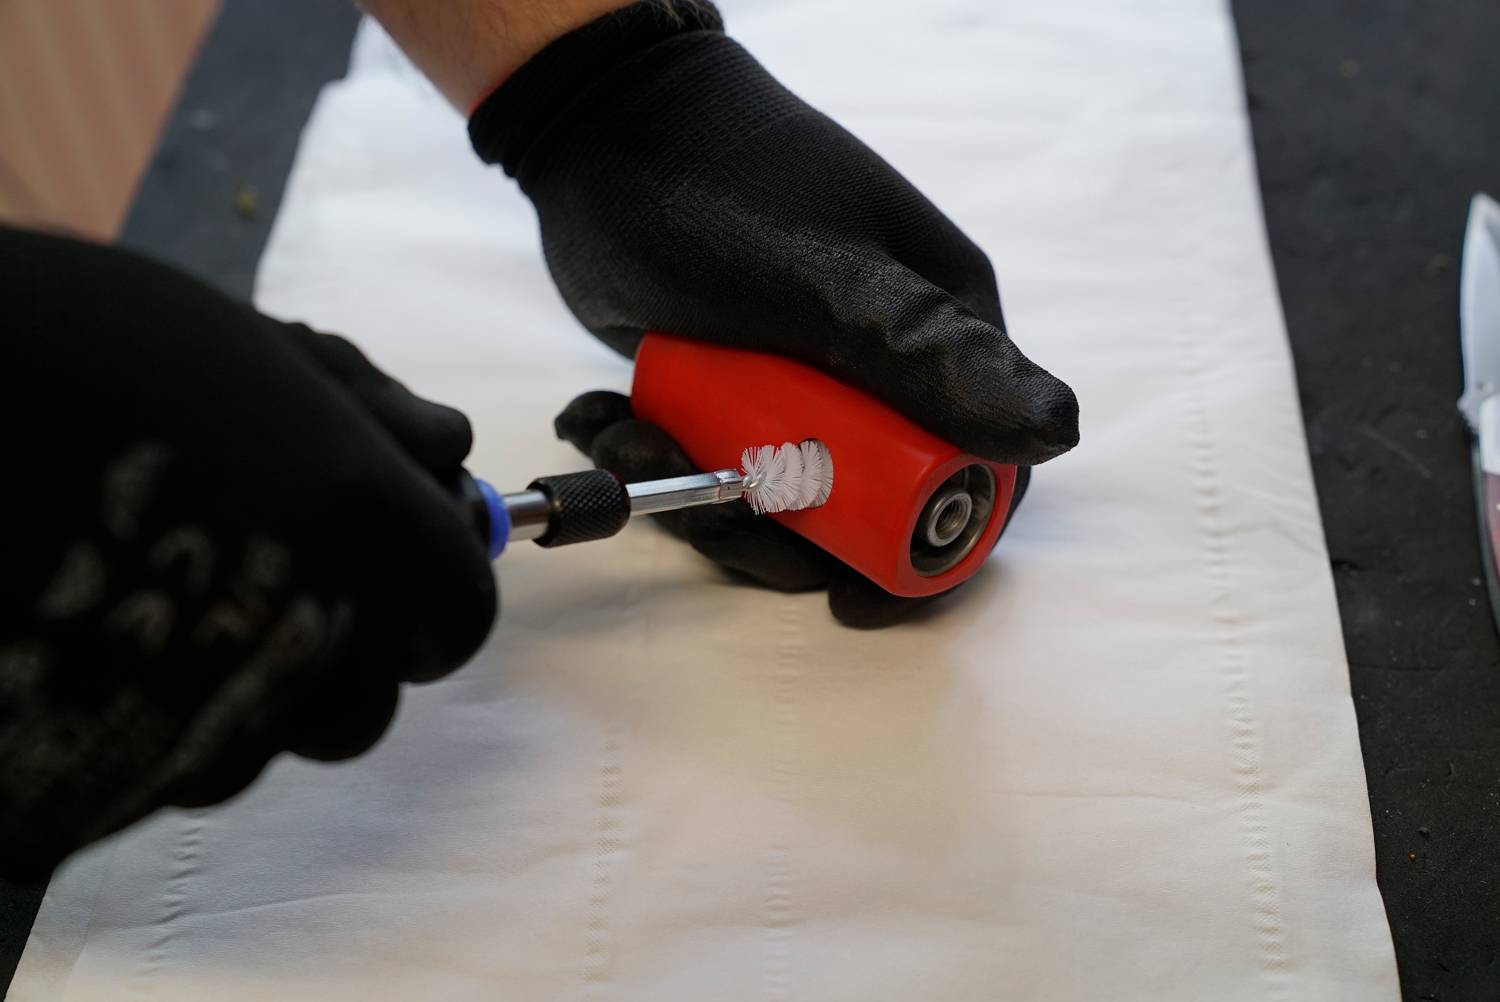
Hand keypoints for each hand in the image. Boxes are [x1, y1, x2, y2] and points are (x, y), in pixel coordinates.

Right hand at [0, 228, 495, 872]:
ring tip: (173, 599)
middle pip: (368, 707)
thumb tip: (445, 449)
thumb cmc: (84, 341)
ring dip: (248, 694)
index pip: (459, 612)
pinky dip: (157, 726)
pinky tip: (109, 638)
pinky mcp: (91, 774)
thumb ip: (368, 407)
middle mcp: (301, 627)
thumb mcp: (252, 346)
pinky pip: (165, 774)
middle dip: (344, 660)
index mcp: (362, 521)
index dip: (436, 599)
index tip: (401, 584)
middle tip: (278, 590)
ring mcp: (193, 714)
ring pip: (265, 747)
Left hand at [469, 2, 1075, 623]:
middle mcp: (881, 369)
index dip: (913, 552)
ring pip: (770, 495)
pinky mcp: (728, 385)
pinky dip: (651, 457)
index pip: (964, 477)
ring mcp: (799, 380)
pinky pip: (709, 459)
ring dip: (690, 490)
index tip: (843, 600)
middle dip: (765, 525)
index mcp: (940, 339)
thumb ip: (931, 355)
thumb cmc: (725, 187)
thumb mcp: (829, 279)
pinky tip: (599, 419)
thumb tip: (1058, 433)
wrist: (600, 129)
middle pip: (853, 508)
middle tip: (693, 504)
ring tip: (620, 436)